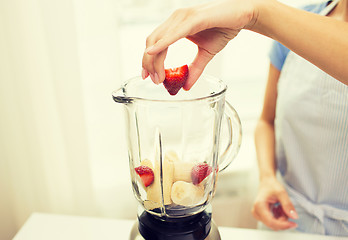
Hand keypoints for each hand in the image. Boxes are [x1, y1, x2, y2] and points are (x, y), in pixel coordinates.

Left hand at [142, 0, 257, 88]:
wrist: (243, 15)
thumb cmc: (224, 28)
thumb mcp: (206, 54)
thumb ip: (194, 69)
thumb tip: (186, 87)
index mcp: (175, 25)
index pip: (154, 42)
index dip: (148, 60)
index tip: (147, 76)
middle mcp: (175, 19)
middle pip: (152, 41)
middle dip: (148, 63)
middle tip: (152, 80)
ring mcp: (183, 17)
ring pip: (159, 39)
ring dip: (155, 60)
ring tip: (157, 77)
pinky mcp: (193, 18)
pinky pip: (174, 34)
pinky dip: (162, 44)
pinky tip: (153, 53)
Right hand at [252, 177, 298, 229]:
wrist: (266, 182)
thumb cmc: (271, 186)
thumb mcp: (281, 193)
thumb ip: (287, 205)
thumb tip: (294, 217)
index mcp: (259, 206)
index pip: (271, 222)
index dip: (283, 225)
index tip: (294, 224)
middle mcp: (256, 212)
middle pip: (273, 225)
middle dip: (283, 219)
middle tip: (287, 209)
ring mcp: (258, 215)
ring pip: (274, 224)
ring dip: (282, 218)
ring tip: (282, 206)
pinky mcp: (261, 216)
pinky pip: (273, 222)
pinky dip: (279, 217)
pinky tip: (279, 208)